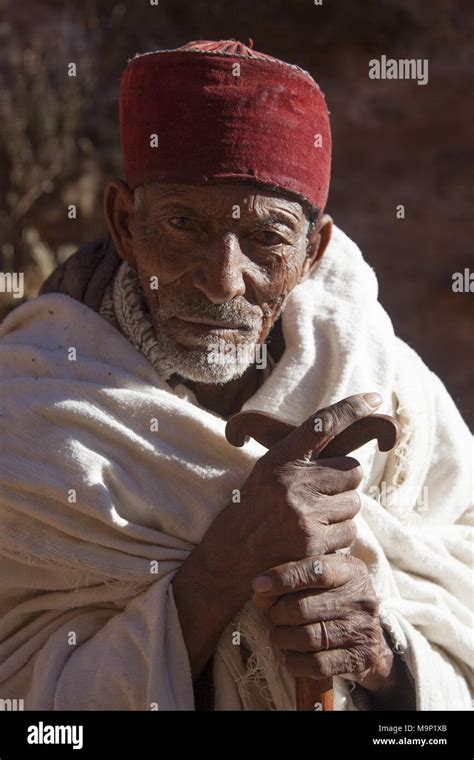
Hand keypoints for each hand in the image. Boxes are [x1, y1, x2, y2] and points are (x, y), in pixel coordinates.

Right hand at [197, 393, 382, 599]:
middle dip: (343, 486)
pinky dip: (337, 540)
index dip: (351, 408)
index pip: (321, 424)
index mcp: (280, 459)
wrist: (229, 558)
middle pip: (352, 470)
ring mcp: (304, 512)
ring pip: (354, 504)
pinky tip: (311, 544)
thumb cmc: (250, 512)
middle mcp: (293, 481)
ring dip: (340, 515)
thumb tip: (343, 453)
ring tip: (310, 524)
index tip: (375, 397)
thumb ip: (299, 460)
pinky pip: (349, 534)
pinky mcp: (313, 542)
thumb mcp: (267, 474)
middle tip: (318, 499)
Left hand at [251, 553, 395, 693]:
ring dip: (283, 638)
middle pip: (302, 607)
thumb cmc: (333, 598)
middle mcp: (361, 598)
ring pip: (306, 637)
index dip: (283, 578)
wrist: (368, 639)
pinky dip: (295, 661)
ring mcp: (362, 629)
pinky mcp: (359, 658)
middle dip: (277, 613)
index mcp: (350, 570)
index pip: (314, 570)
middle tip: (272, 615)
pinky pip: (317, 665)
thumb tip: (259, 589)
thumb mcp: (322, 578)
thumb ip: (293, 575)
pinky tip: (290, 655)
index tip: (257, 585)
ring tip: (280, 634)